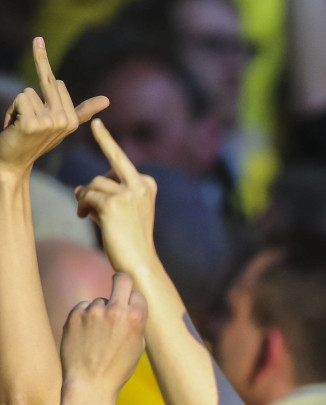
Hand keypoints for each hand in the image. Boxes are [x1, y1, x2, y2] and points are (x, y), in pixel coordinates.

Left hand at [0, 38, 107, 175]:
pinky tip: (16, 125)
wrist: (14, 162)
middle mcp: (64, 122)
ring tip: (21, 124)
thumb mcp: (62, 125)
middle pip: (48, 83)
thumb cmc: (35, 139)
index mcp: (72, 121)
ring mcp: (49, 123)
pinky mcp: (32, 124)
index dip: (44, 92)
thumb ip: (84, 111)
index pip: (58, 85)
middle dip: (36, 79)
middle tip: (32, 86)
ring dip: (20, 106)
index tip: (41, 110)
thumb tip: (107, 100)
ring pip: (29, 93)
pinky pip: (20, 98)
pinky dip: (13, 109)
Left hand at [60, 273, 146, 397]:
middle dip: (121, 280)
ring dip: (100, 312)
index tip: (130, 304)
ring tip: (97, 336)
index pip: (137, 293)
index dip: (134, 301)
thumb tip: (131, 305)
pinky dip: (84, 318)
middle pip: (121, 279)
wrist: (90, 383)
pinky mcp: (75, 315)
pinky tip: (85, 336)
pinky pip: (83, 308)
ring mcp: (94, 311)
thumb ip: (136, 322)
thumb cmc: (118, 368)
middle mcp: (116, 310)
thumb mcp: (138, 345)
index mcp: (136, 318)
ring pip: (99, 301)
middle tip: (119, 282)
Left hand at [74, 119, 157, 275]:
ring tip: (86, 214)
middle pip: (106, 170)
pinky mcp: (112, 203)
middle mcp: (140, 185)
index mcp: (147, 184)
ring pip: (93, 184)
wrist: (139, 260)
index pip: (121, 159)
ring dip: (85, 198)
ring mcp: (127, 193)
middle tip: (90, 145)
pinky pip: (86, 196)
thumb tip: (78, 188)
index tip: (96, 123)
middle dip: (97, 163)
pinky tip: (85, 218)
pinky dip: (82, 207)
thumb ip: (104, 195)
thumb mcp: (121, 212)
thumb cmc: (130, 238)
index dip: (106, 141)